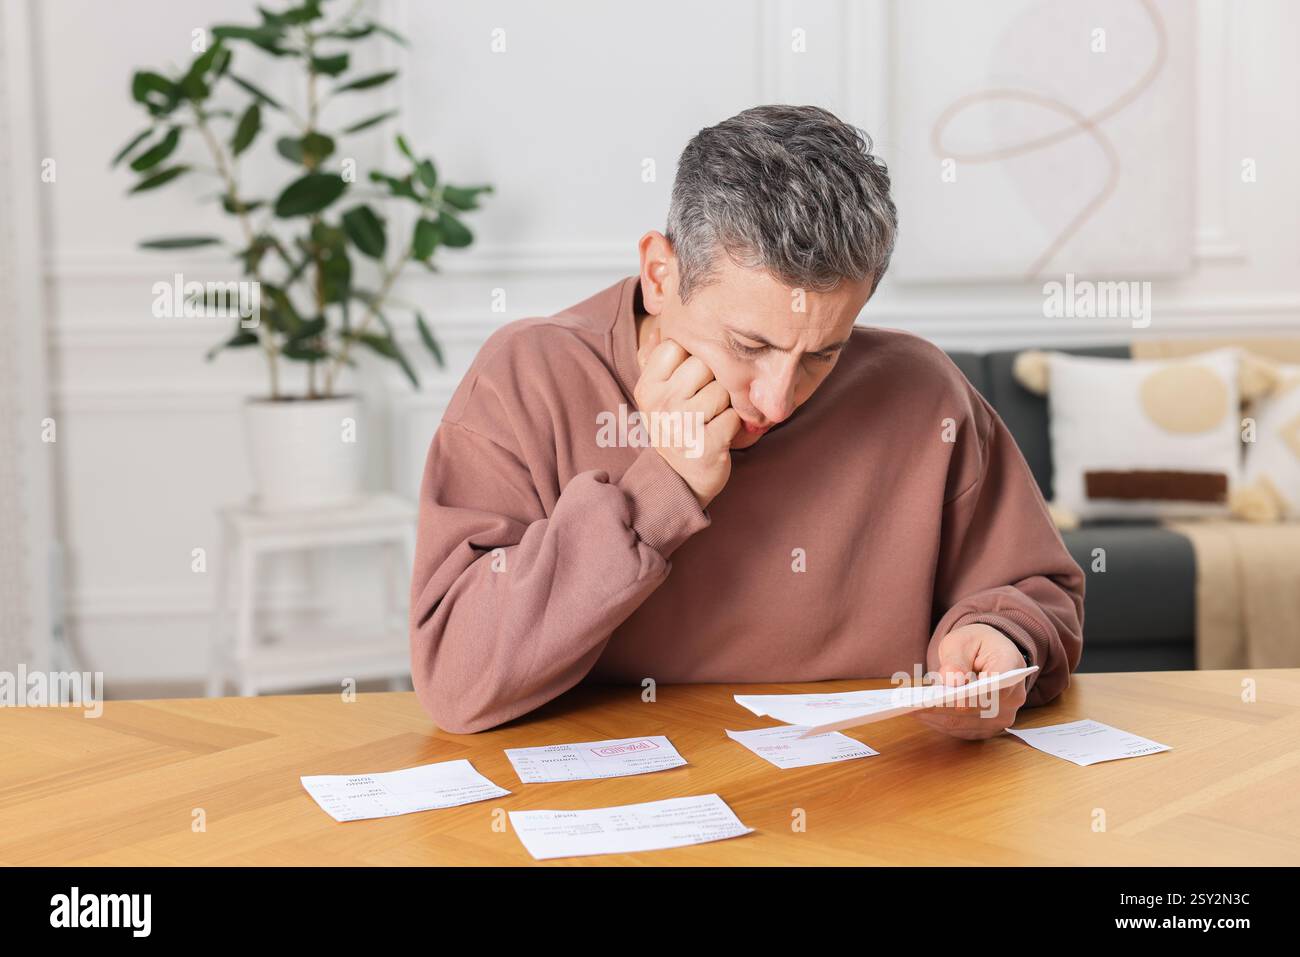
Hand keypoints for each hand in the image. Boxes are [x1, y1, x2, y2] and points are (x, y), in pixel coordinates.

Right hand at [634, 327, 742, 507]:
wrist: (680, 481)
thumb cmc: (677, 427)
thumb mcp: (659, 393)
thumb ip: (657, 358)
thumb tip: (656, 325)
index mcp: (647, 385)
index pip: (680, 344)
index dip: (696, 355)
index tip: (694, 375)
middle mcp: (660, 403)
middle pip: (706, 363)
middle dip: (717, 378)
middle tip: (708, 398)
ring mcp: (681, 425)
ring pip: (724, 390)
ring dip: (728, 403)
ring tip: (714, 417)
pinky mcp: (705, 446)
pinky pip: (735, 417)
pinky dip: (737, 425)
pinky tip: (723, 433)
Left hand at [912, 623, 1028, 739]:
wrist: (989, 653)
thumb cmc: (976, 643)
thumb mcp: (962, 640)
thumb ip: (957, 659)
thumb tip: (951, 680)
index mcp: (1012, 669)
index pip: (994, 688)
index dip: (968, 696)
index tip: (942, 698)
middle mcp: (1013, 698)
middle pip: (975, 710)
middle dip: (941, 708)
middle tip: (911, 704)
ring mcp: (1002, 717)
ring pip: (965, 724)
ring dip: (936, 718)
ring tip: (908, 709)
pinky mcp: (988, 728)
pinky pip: (961, 730)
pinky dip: (939, 723)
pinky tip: (919, 714)